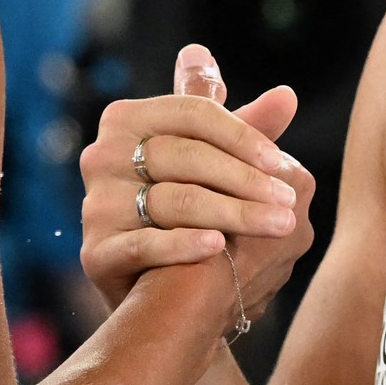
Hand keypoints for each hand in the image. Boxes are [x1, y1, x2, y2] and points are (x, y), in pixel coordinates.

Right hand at [80, 45, 314, 316]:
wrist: (156, 288)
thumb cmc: (187, 206)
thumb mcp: (212, 160)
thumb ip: (246, 127)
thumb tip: (287, 96)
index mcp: (127, 119)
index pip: (192, 112)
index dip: (240, 134)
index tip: (279, 162)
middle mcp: (101, 156)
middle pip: (185, 156)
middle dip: (244, 179)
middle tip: (289, 201)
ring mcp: (97, 204)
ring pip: (174, 201)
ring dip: (233, 213)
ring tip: (278, 225)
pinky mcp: (96, 252)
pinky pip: (145, 244)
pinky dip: (184, 244)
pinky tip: (219, 246)